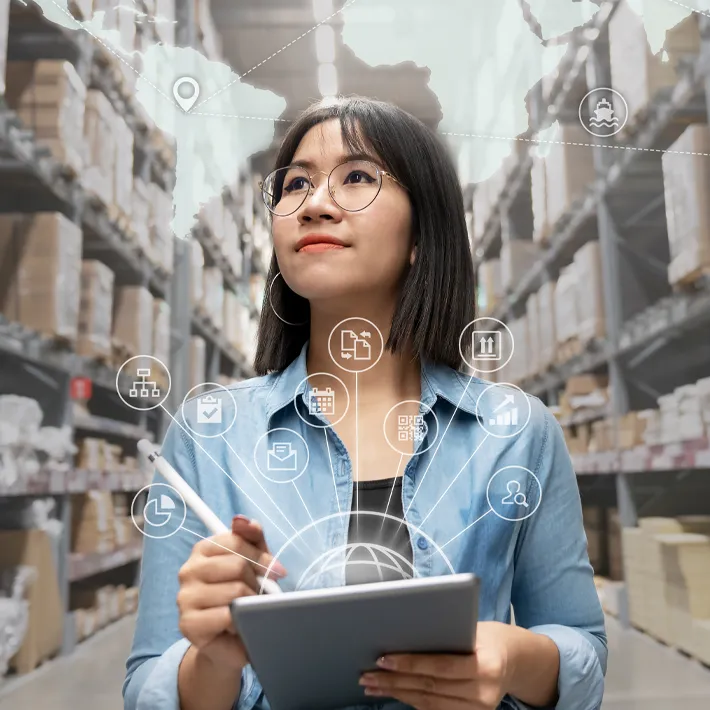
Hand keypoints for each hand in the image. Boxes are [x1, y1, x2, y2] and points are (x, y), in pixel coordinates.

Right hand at [177, 515, 286, 670]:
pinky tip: (238, 625)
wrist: (230, 642)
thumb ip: (251, 537)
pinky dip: (240, 622)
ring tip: (248, 610)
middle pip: (237, 565)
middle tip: (260, 595)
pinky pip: (227, 616)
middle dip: (257, 582)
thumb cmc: (242, 597)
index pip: (236, 541)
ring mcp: (185, 597)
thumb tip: (241, 519)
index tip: (278, 571)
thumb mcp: (253, 562)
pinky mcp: (188, 623)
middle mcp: (188, 570)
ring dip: (251, 603)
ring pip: (235, 590)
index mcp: (202, 550)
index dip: (261, 556)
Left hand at [358, 621, 513, 708]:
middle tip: (367, 674)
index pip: (440, 667)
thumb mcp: (472, 629)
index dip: (409, 663)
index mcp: (485, 665)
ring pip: (428, 703)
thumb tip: (403, 634)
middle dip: (394, 681)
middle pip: (430, 688)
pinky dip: (411, 701)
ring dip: (396, 694)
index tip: (382, 658)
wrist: (516, 660)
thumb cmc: (488, 637)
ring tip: (372, 685)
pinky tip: (394, 693)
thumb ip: (445, 636)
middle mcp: (484, 692)